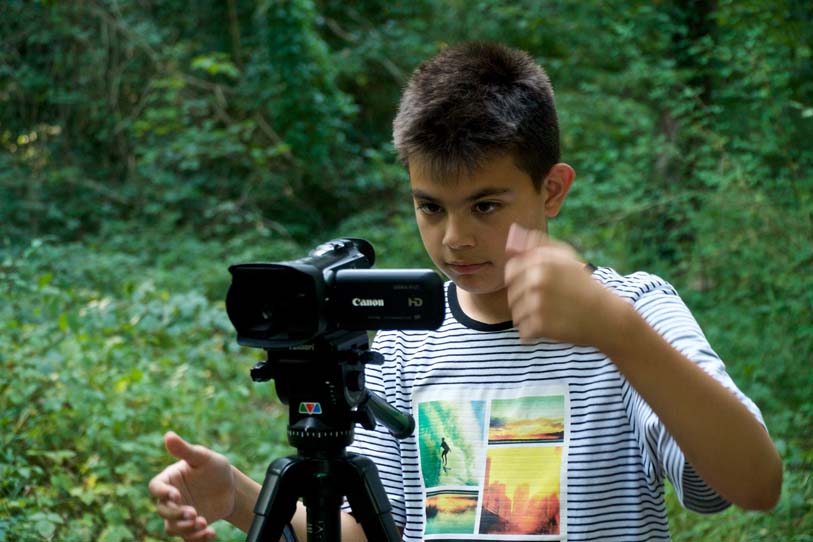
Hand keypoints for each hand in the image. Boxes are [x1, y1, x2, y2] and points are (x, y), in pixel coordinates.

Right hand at [148, 432, 235, 540]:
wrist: (231, 487)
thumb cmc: (215, 468)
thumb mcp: (203, 457)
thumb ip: (185, 450)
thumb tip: (168, 435)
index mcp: (169, 479)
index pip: (156, 487)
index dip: (162, 493)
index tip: (176, 496)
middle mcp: (170, 498)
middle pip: (162, 510)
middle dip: (176, 514)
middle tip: (194, 513)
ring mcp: (178, 514)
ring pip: (172, 527)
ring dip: (186, 529)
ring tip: (203, 523)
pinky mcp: (189, 527)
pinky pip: (187, 537)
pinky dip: (197, 538)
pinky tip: (211, 533)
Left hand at [504, 223, 622, 345]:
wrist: (606, 316)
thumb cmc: (582, 285)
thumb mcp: (564, 256)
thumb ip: (535, 243)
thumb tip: (512, 232)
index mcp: (540, 260)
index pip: (511, 270)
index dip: (522, 279)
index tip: (540, 285)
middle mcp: (536, 279)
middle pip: (512, 294)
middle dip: (526, 300)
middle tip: (550, 302)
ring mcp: (537, 302)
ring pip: (516, 314)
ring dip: (530, 318)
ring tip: (553, 315)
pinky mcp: (539, 325)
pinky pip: (524, 331)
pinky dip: (535, 333)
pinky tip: (553, 327)